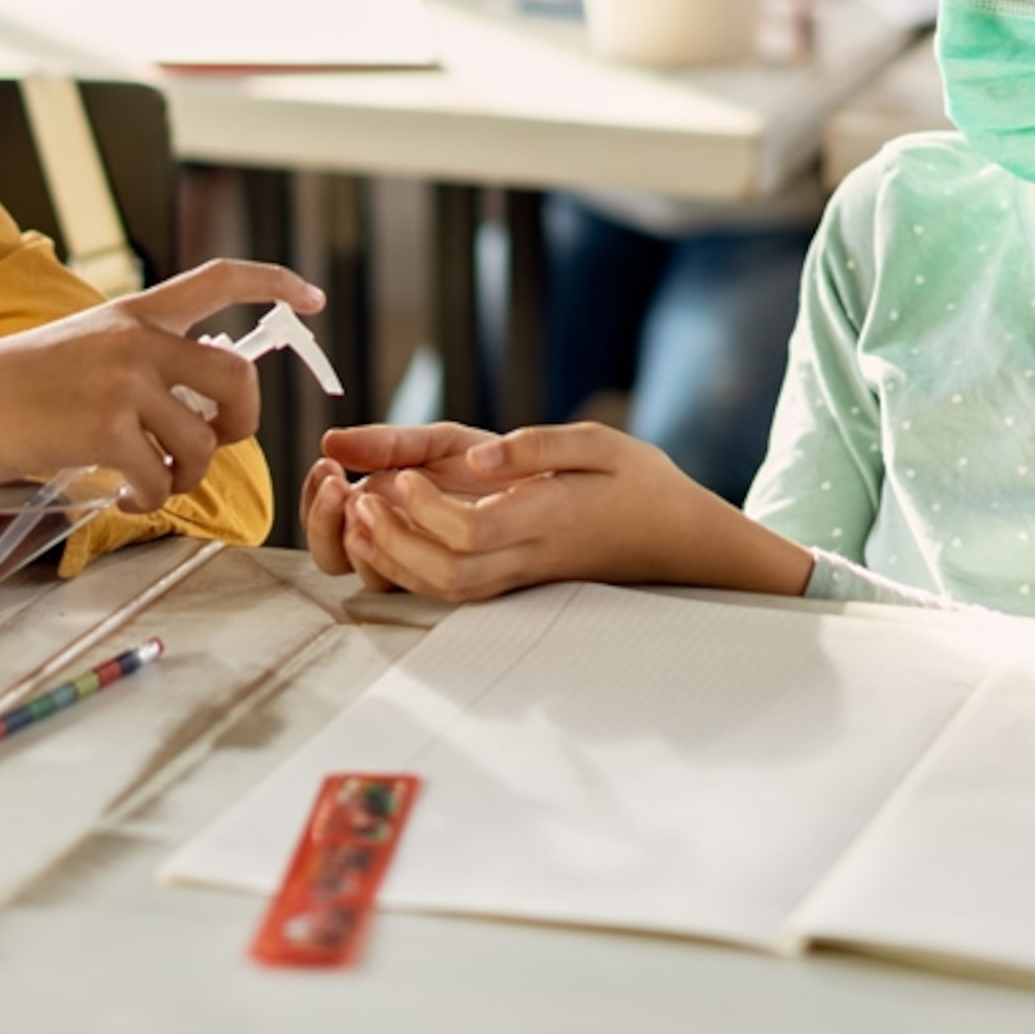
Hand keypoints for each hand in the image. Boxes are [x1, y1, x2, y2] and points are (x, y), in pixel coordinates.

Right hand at [0, 260, 318, 512]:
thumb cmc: (14, 384)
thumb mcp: (84, 344)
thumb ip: (138, 359)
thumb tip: (190, 405)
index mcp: (134, 312)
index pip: (219, 278)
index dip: (274, 282)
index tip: (310, 298)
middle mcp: (137, 339)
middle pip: (238, 376)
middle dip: (244, 421)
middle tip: (219, 444)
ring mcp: (123, 382)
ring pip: (203, 442)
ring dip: (187, 478)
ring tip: (153, 486)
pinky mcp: (104, 429)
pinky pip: (160, 480)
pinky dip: (149, 502)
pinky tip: (123, 501)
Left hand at [323, 422, 811, 603]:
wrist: (679, 542)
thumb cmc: (642, 485)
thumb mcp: (602, 444)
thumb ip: (540, 446)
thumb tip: (482, 456)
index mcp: (549, 519)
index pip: (473, 532)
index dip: (426, 511)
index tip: (402, 476)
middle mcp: (529, 557)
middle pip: (447, 572)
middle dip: (392, 543)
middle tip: (358, 501)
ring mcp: (519, 576)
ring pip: (444, 589)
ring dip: (391, 561)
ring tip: (355, 519)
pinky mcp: (513, 580)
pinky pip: (453, 589)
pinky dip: (409, 571)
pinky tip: (381, 539)